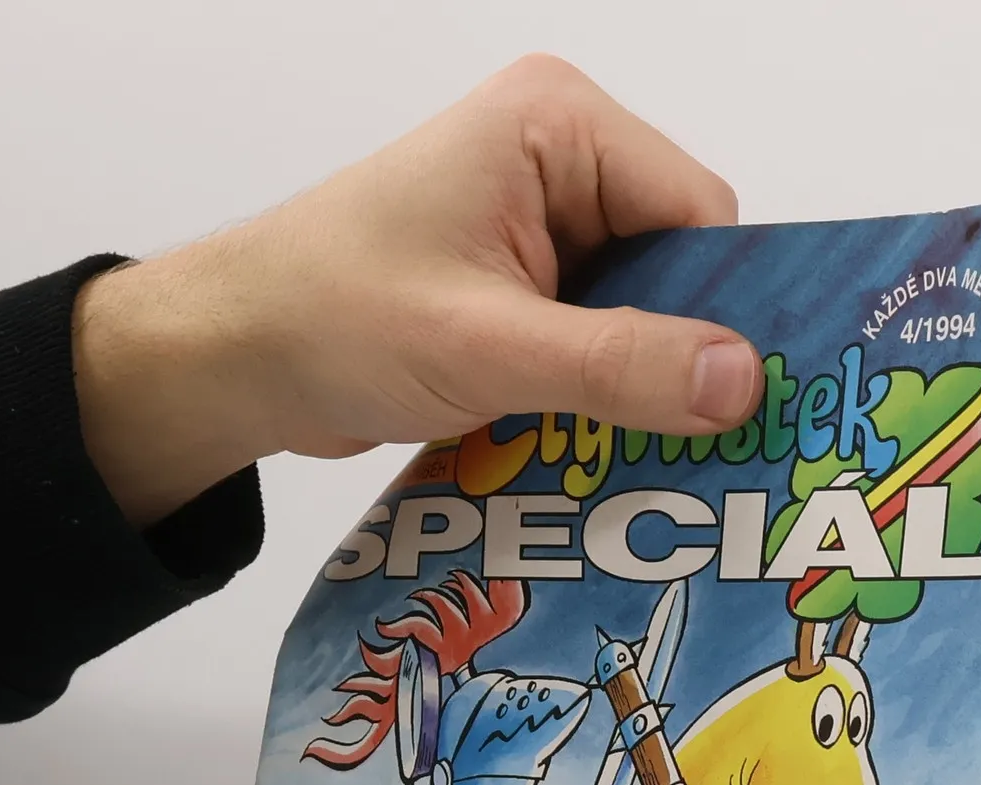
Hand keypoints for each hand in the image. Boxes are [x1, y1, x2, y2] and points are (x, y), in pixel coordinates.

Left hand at [72, 57, 760, 525]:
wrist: (233, 358)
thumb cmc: (332, 318)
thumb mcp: (488, 348)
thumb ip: (619, 365)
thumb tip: (741, 382)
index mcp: (558, 126)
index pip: (698, 212)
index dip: (727, 306)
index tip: (747, 402)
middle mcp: (558, 160)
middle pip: (679, 264)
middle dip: (683, 354)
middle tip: (709, 450)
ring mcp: (538, 225)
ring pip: (643, 313)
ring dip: (639, 387)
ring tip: (654, 461)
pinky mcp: (519, 286)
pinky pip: (598, 340)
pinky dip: (603, 398)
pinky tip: (608, 453)